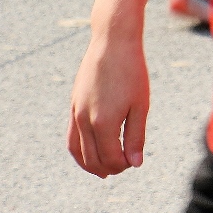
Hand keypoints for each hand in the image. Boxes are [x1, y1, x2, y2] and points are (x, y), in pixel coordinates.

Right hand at [68, 33, 149, 177]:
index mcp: (104, 122)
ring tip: (104, 170)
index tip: (135, 161)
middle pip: (93, 159)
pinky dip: (80, 150)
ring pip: (77, 151)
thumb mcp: (140, 105)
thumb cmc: (132, 71)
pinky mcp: (73, 104)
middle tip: (124, 166)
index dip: (124, 165)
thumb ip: (136, 137)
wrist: (113, 41)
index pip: (111, 158)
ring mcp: (76, 112)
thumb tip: (135, 164)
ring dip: (90, 164)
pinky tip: (92, 151)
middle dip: (109, 168)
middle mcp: (85, 120)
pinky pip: (72, 136)